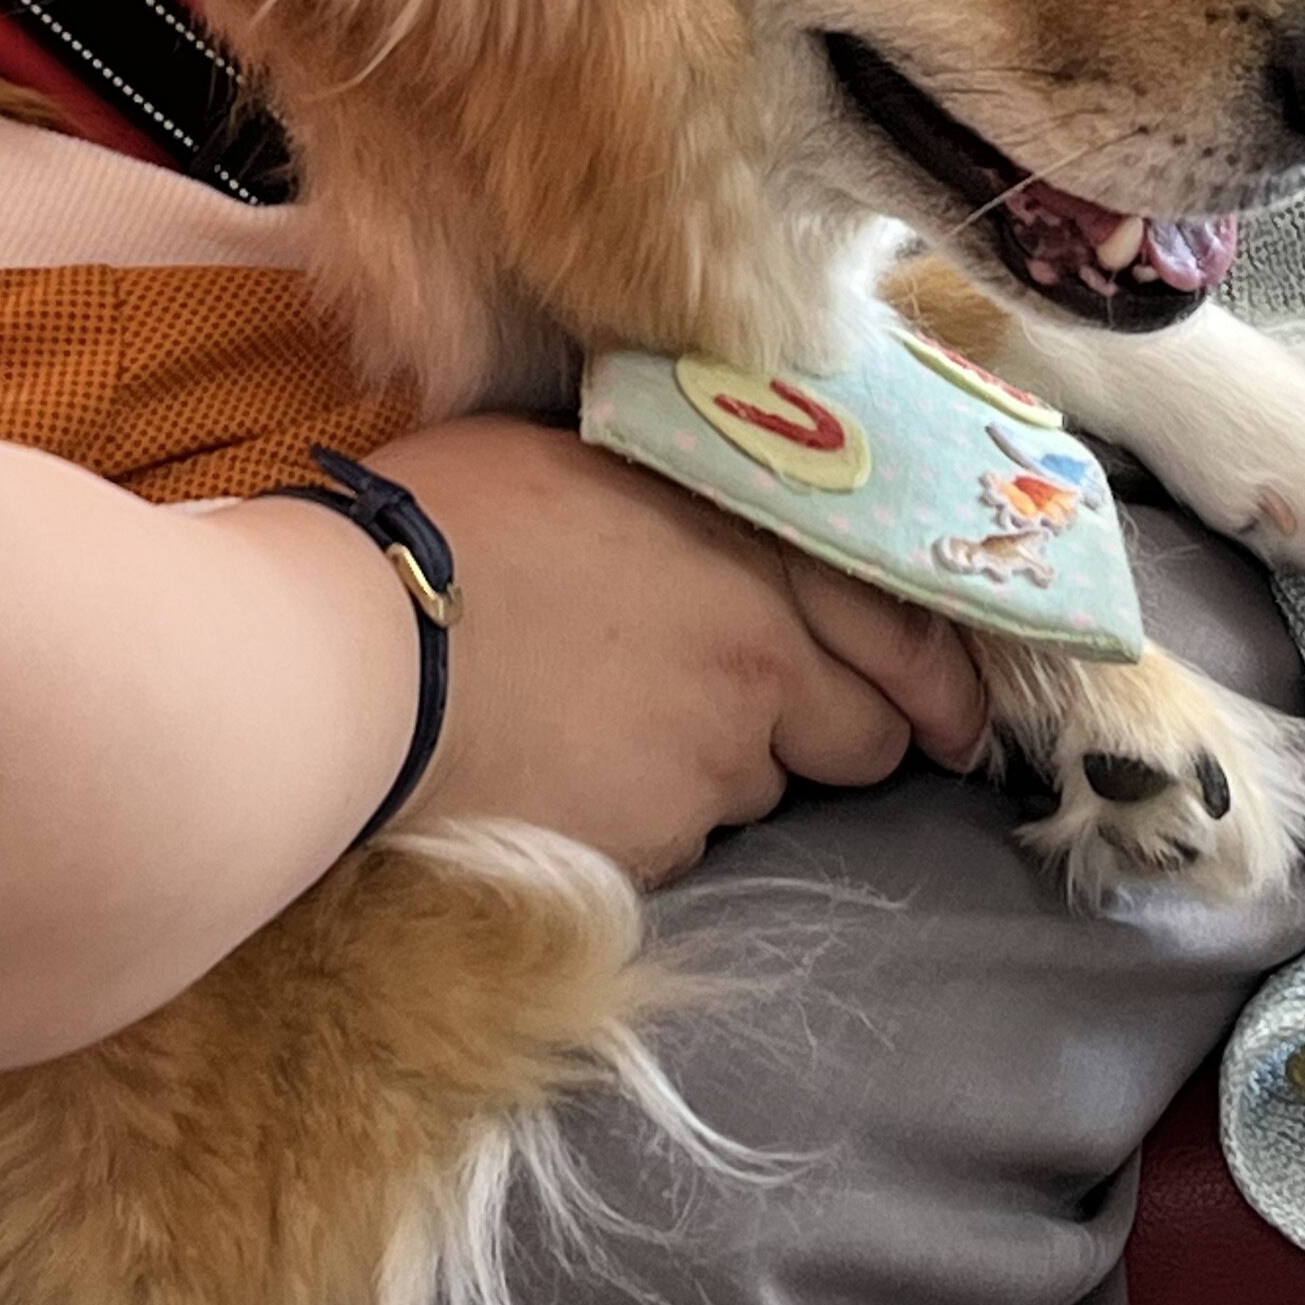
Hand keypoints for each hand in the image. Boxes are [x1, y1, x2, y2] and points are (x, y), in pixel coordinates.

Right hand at [373, 413, 987, 883]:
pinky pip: (679, 843)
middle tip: (778, 722)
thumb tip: (703, 507)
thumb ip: (681, 491)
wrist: (354, 657)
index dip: (938, 684)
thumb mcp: (584, 452)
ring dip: (724, 770)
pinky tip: (571, 774)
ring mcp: (708, 769)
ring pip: (758, 790)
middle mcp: (761, 665)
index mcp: (755, 550)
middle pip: (861, 739)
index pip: (901, 631)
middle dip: (835, 737)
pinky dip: (647, 819)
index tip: (950, 716)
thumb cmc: (444, 523)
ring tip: (621, 727)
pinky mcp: (649, 851)